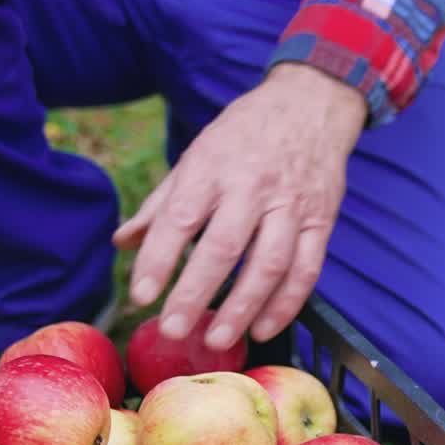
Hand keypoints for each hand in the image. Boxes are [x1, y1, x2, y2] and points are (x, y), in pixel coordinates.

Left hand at [113, 63, 367, 349]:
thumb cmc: (243, 134)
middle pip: (223, 248)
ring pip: (268, 265)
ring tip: (217, 340)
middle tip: (173, 330)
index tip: (140, 294)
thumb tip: (122, 242)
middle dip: (195, 294)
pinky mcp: (322, 220)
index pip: (180, 219)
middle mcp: (251, 187)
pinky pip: (306, 269)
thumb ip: (160, 204)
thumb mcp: (196, 155)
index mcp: (212, 168)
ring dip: (242, 308)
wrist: (310, 104)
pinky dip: (286, 304)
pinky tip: (263, 328)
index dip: (159, 259)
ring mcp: (291, 205)